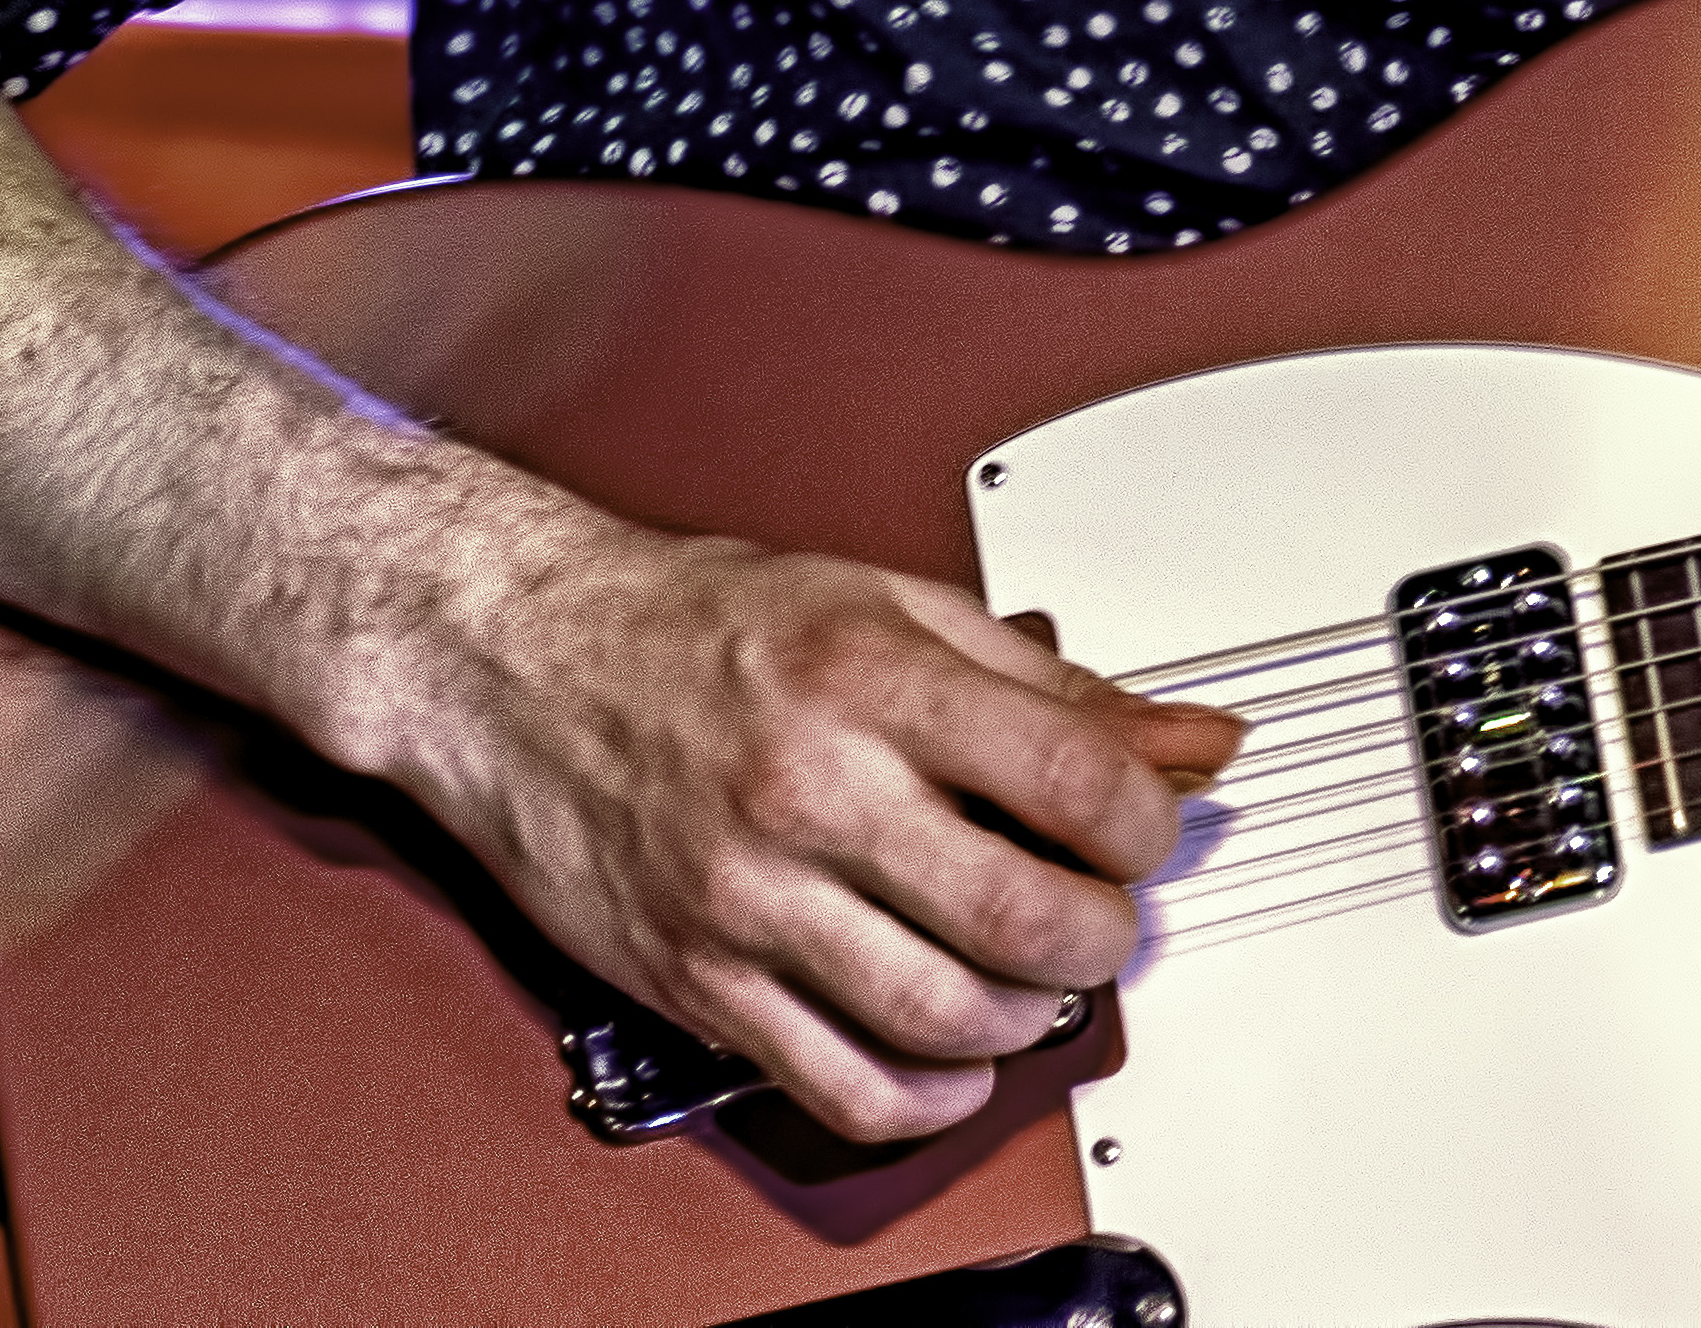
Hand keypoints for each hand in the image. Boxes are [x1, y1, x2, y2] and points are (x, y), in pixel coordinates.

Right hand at [366, 501, 1243, 1142]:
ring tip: (1028, 976)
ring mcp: (748, 897)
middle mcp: (809, 792)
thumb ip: (1048, 683)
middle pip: (1025, 918)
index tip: (1145, 829)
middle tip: (1098, 915)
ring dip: (1026, 1020)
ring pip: (945, 1018)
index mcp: (871, 681)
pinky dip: (926, 1096)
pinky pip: (839, 1086)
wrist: (513, 658)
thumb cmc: (695, 626)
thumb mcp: (890, 604)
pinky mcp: (697, 979)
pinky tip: (949, 1052)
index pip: (1076, 779)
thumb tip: (1187, 740)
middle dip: (1102, 936)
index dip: (1148, 822)